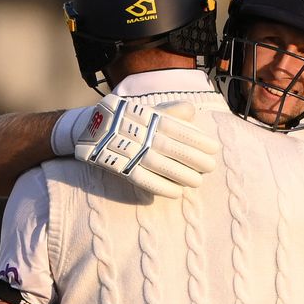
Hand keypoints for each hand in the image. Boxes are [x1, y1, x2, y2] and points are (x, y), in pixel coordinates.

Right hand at [74, 94, 219, 197]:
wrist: (89, 127)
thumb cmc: (126, 119)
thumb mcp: (147, 110)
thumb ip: (170, 111)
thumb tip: (192, 111)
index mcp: (148, 118)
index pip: (177, 129)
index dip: (197, 140)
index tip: (214, 148)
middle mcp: (140, 134)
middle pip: (171, 147)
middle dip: (194, 158)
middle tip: (211, 167)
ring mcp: (129, 151)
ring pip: (159, 164)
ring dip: (181, 175)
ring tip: (198, 182)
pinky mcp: (119, 167)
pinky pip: (142, 179)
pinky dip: (161, 187)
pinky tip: (177, 193)